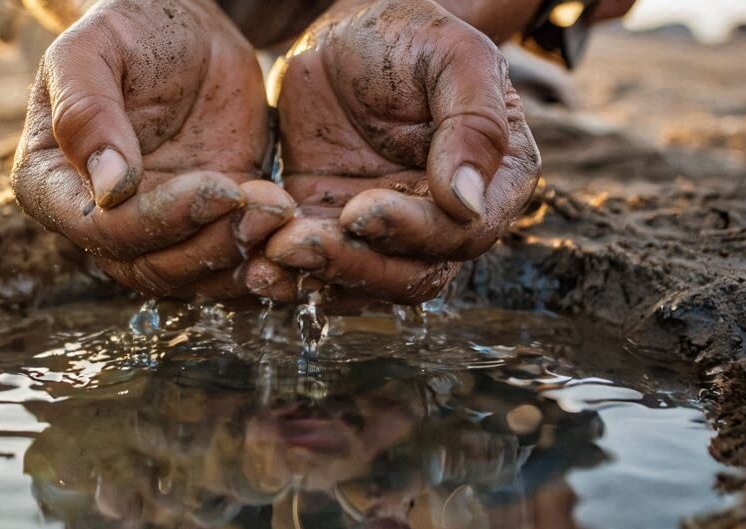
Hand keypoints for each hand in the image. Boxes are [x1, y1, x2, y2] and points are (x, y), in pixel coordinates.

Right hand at [12, 0, 291, 301]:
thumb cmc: (132, 28)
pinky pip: (226, 269)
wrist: (188, 33)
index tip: (217, 187)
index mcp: (51, 184)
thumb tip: (108, 189)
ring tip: (282, 211)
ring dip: (240, 257)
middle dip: (210, 243)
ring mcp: (152, 233)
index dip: (159, 220)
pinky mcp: (204, 231)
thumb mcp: (97, 49)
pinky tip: (293, 233)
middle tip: (267, 205)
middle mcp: (96, 222)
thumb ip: (87, 111)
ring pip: (190, 278)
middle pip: (148, 266)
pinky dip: (260, 263)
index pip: (100, 229)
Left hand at [261, 0, 540, 305]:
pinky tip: (251, 263)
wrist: (347, 30)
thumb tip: (468, 202)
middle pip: (410, 275)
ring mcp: (387, 229)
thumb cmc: (411, 33)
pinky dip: (286, 272)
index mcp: (494, 182)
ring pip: (360, 281)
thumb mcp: (452, 57)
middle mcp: (444, 218)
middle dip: (353, 266)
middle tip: (297, 245)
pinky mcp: (331, 225)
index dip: (413, 232)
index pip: (462, 234)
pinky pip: (315, 266)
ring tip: (265, 263)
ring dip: (314, 279)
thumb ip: (473, 123)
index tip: (360, 209)